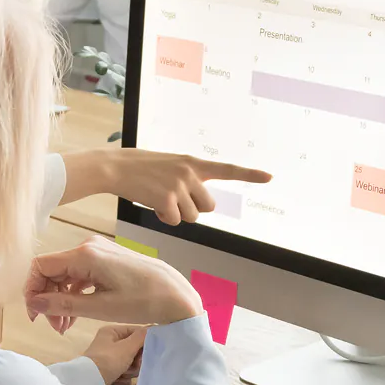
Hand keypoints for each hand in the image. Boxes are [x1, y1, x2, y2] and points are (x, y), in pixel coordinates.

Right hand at [25, 235, 202, 333]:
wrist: (176, 295)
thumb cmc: (144, 301)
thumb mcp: (100, 308)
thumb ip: (63, 305)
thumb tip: (34, 304)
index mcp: (86, 255)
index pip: (40, 266)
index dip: (31, 290)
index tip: (35, 315)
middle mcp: (90, 247)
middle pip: (52, 270)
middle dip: (47, 299)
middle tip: (54, 327)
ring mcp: (99, 251)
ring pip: (65, 274)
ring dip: (60, 298)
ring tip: (64, 326)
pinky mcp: (107, 259)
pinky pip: (80, 273)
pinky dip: (74, 293)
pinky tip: (75, 314)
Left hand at [83, 325, 148, 384]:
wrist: (91, 383)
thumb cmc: (109, 360)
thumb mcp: (127, 347)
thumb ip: (142, 337)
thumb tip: (154, 327)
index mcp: (112, 332)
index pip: (135, 331)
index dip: (144, 341)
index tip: (150, 350)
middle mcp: (109, 343)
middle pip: (134, 349)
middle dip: (136, 359)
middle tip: (136, 364)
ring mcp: (109, 359)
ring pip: (130, 363)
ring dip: (130, 370)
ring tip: (124, 374)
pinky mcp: (109, 372)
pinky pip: (123, 373)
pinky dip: (123, 377)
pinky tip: (119, 380)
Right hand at [114, 150, 271, 225]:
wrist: (114, 167)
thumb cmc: (140, 169)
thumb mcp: (170, 166)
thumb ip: (189, 178)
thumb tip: (201, 204)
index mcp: (193, 162)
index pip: (227, 169)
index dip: (250, 174)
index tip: (270, 176)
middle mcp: (190, 172)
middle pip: (208, 207)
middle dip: (193, 209)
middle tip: (172, 199)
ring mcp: (179, 185)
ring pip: (192, 217)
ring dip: (176, 214)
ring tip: (158, 197)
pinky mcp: (167, 199)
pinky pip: (174, 221)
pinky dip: (163, 218)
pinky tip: (151, 203)